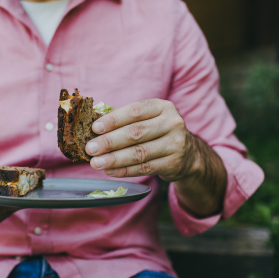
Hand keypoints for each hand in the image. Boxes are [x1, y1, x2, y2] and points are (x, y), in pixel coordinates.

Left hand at [85, 99, 199, 181]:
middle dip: (109, 142)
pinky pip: (144, 168)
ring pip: (139, 153)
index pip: (135, 111)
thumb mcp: (149, 120)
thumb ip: (126, 122)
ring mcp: (175, 144)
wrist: (188, 154)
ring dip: (114, 159)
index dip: (113, 120)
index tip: (95, 128)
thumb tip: (94, 131)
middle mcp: (172, 123)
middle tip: (90, 149)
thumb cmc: (158, 133)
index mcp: (162, 107)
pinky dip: (124, 170)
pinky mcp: (174, 163)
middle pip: (135, 133)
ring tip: (96, 163)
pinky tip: (110, 171)